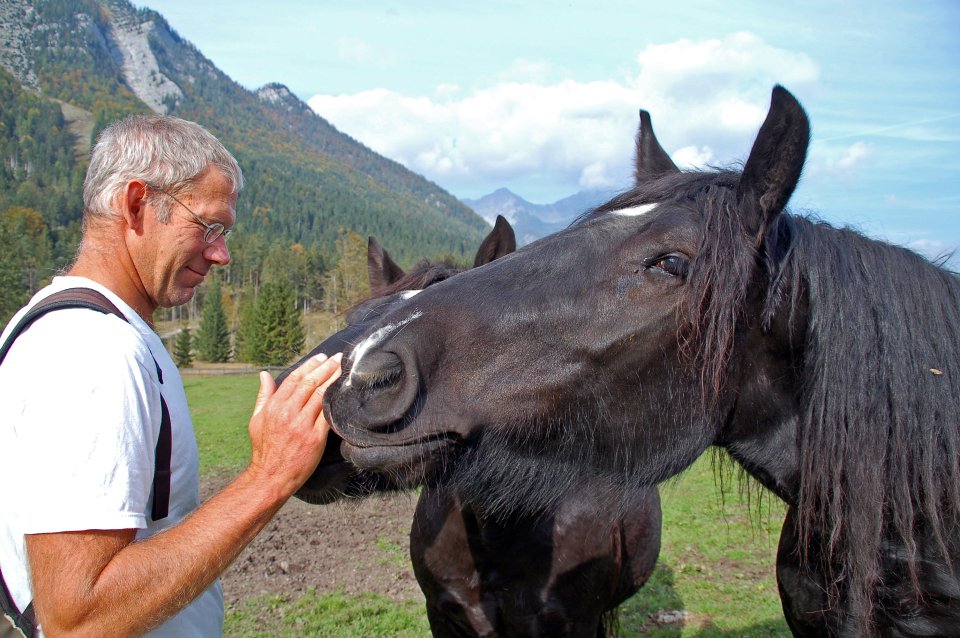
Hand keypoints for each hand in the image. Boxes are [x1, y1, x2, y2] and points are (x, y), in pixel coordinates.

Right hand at [246, 353, 342, 497]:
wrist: (270, 477)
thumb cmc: (264, 449)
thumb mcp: (257, 420)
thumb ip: (263, 395)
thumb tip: (264, 374)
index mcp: (274, 407)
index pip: (294, 379)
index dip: (309, 365)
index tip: (321, 357)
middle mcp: (288, 413)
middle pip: (310, 384)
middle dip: (326, 368)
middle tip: (338, 358)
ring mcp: (302, 425)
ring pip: (321, 396)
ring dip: (334, 380)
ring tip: (344, 370)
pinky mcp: (314, 438)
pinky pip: (328, 416)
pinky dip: (336, 402)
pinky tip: (345, 394)